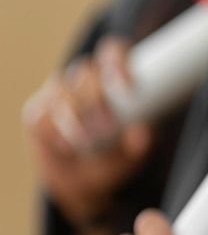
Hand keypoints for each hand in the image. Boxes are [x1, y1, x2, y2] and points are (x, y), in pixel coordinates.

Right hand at [24, 36, 152, 225]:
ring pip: (62, 92)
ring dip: (75, 116)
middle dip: (97, 98)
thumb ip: (141, 142)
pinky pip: (42, 116)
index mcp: (112, 78)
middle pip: (86, 73)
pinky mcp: (37, 114)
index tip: (128, 84)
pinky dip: (54, 131)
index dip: (118, 60)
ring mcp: (58, 95)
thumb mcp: (135, 153)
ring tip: (89, 140)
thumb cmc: (116, 157)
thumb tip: (143, 132)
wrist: (85, 182)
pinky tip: (65, 145)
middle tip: (108, 127)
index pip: (113, 53)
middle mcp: (84, 80)